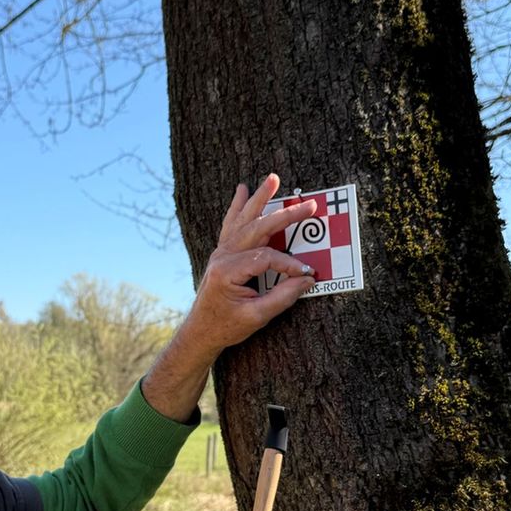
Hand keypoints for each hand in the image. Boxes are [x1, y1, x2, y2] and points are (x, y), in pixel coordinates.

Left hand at [181, 174, 317, 358]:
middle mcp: (221, 257)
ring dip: (259, 199)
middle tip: (310, 205)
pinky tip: (242, 189)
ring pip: (243, 220)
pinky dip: (238, 207)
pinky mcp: (221, 253)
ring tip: (273, 179)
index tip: (307, 273)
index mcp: (227, 272)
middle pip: (257, 229)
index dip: (289, 264)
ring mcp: (219, 253)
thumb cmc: (226, 326)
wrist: (200, 332)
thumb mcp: (257, 317)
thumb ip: (283, 297)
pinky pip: (231, 224)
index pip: (266, 257)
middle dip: (286, 216)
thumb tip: (308, 279)